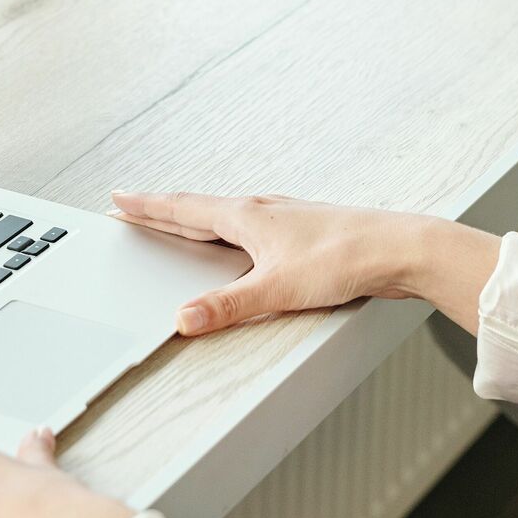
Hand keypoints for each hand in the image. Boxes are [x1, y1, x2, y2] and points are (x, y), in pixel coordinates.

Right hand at [110, 191, 500, 335]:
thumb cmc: (344, 258)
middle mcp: (262, 209)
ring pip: (226, 216)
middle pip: (199, 208)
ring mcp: (283, 218)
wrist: (398, 248)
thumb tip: (184, 319)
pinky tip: (239, 243)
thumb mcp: (277, 288)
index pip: (183, 209)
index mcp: (247, 216)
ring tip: (177, 223)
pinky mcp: (302, 232)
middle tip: (133, 207)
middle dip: (164, 210)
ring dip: (196, 218)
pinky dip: (228, 231)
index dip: (148, 206)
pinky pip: (250, 227)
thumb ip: (228, 306)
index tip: (119, 198)